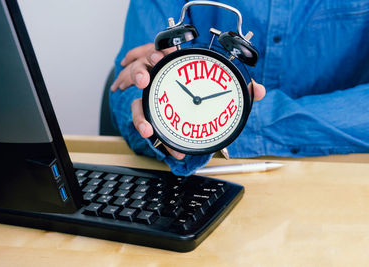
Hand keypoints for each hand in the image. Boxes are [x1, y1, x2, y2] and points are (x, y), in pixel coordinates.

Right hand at [113, 43, 265, 159]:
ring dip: (139, 116)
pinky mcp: (151, 115)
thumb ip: (240, 87)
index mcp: (174, 67)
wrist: (198, 109)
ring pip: (137, 103)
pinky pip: (144, 122)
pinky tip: (152, 138)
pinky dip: (147, 131)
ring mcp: (153, 99)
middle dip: (138, 74)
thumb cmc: (206, 93)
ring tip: (146, 129)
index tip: (160, 56)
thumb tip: (260, 91)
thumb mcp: (222, 88)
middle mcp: (159, 80)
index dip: (157, 53)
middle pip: (140, 72)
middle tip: (143, 81)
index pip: (161, 54)